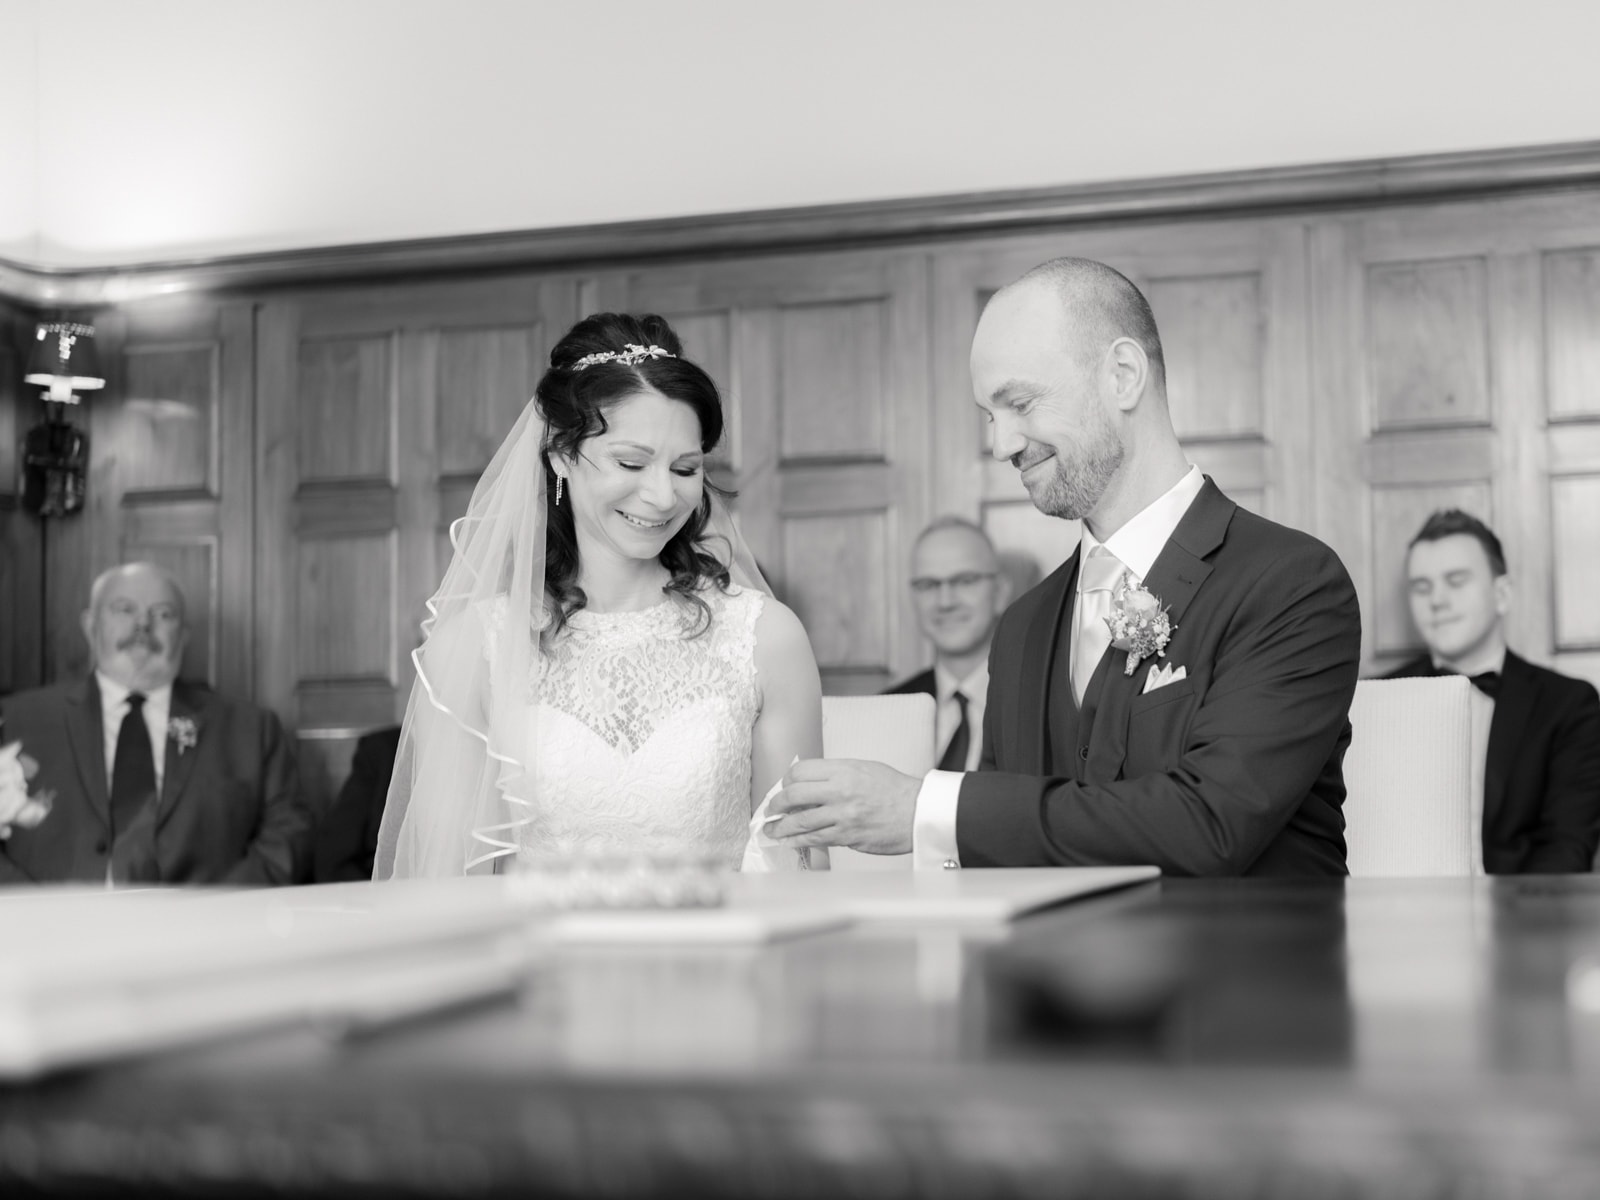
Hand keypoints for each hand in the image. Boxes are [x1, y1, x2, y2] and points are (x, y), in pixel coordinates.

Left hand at [766, 758, 920, 854]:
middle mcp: (839, 791)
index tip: (784, 788)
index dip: (786, 781)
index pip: (800, 772)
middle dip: (776, 804)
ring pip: (799, 821)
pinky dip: (798, 841)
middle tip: (771, 810)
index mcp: (843, 770)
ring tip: (772, 830)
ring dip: (780, 827)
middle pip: (793, 795)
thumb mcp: (864, 768)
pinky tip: (789, 841)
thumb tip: (810, 784)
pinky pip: (814, 839)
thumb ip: (837, 774)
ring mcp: (842, 815)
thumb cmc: (894, 790)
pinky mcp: (846, 836)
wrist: (918, 812)